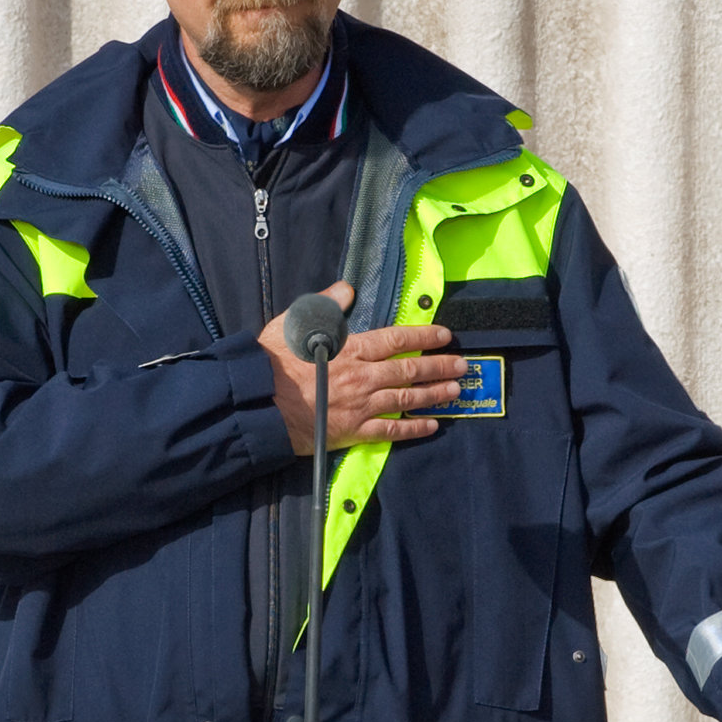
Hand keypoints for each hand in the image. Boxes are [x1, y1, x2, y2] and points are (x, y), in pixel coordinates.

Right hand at [262, 281, 469, 453]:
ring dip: (434, 395)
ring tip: (455, 391)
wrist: (260, 405)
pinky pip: (390, 430)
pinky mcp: (353, 432)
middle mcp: (362, 376)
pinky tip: (431, 426)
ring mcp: (360, 406)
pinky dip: (413, 428)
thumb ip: (324, 307)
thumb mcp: (294, 324)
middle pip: (409, 369)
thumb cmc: (272, 364)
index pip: (395, 339)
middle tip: (461, 365)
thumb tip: (345, 290)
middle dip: (439, 366)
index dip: (423, 336)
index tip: (443, 335)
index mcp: (350, 349)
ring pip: (406, 398)